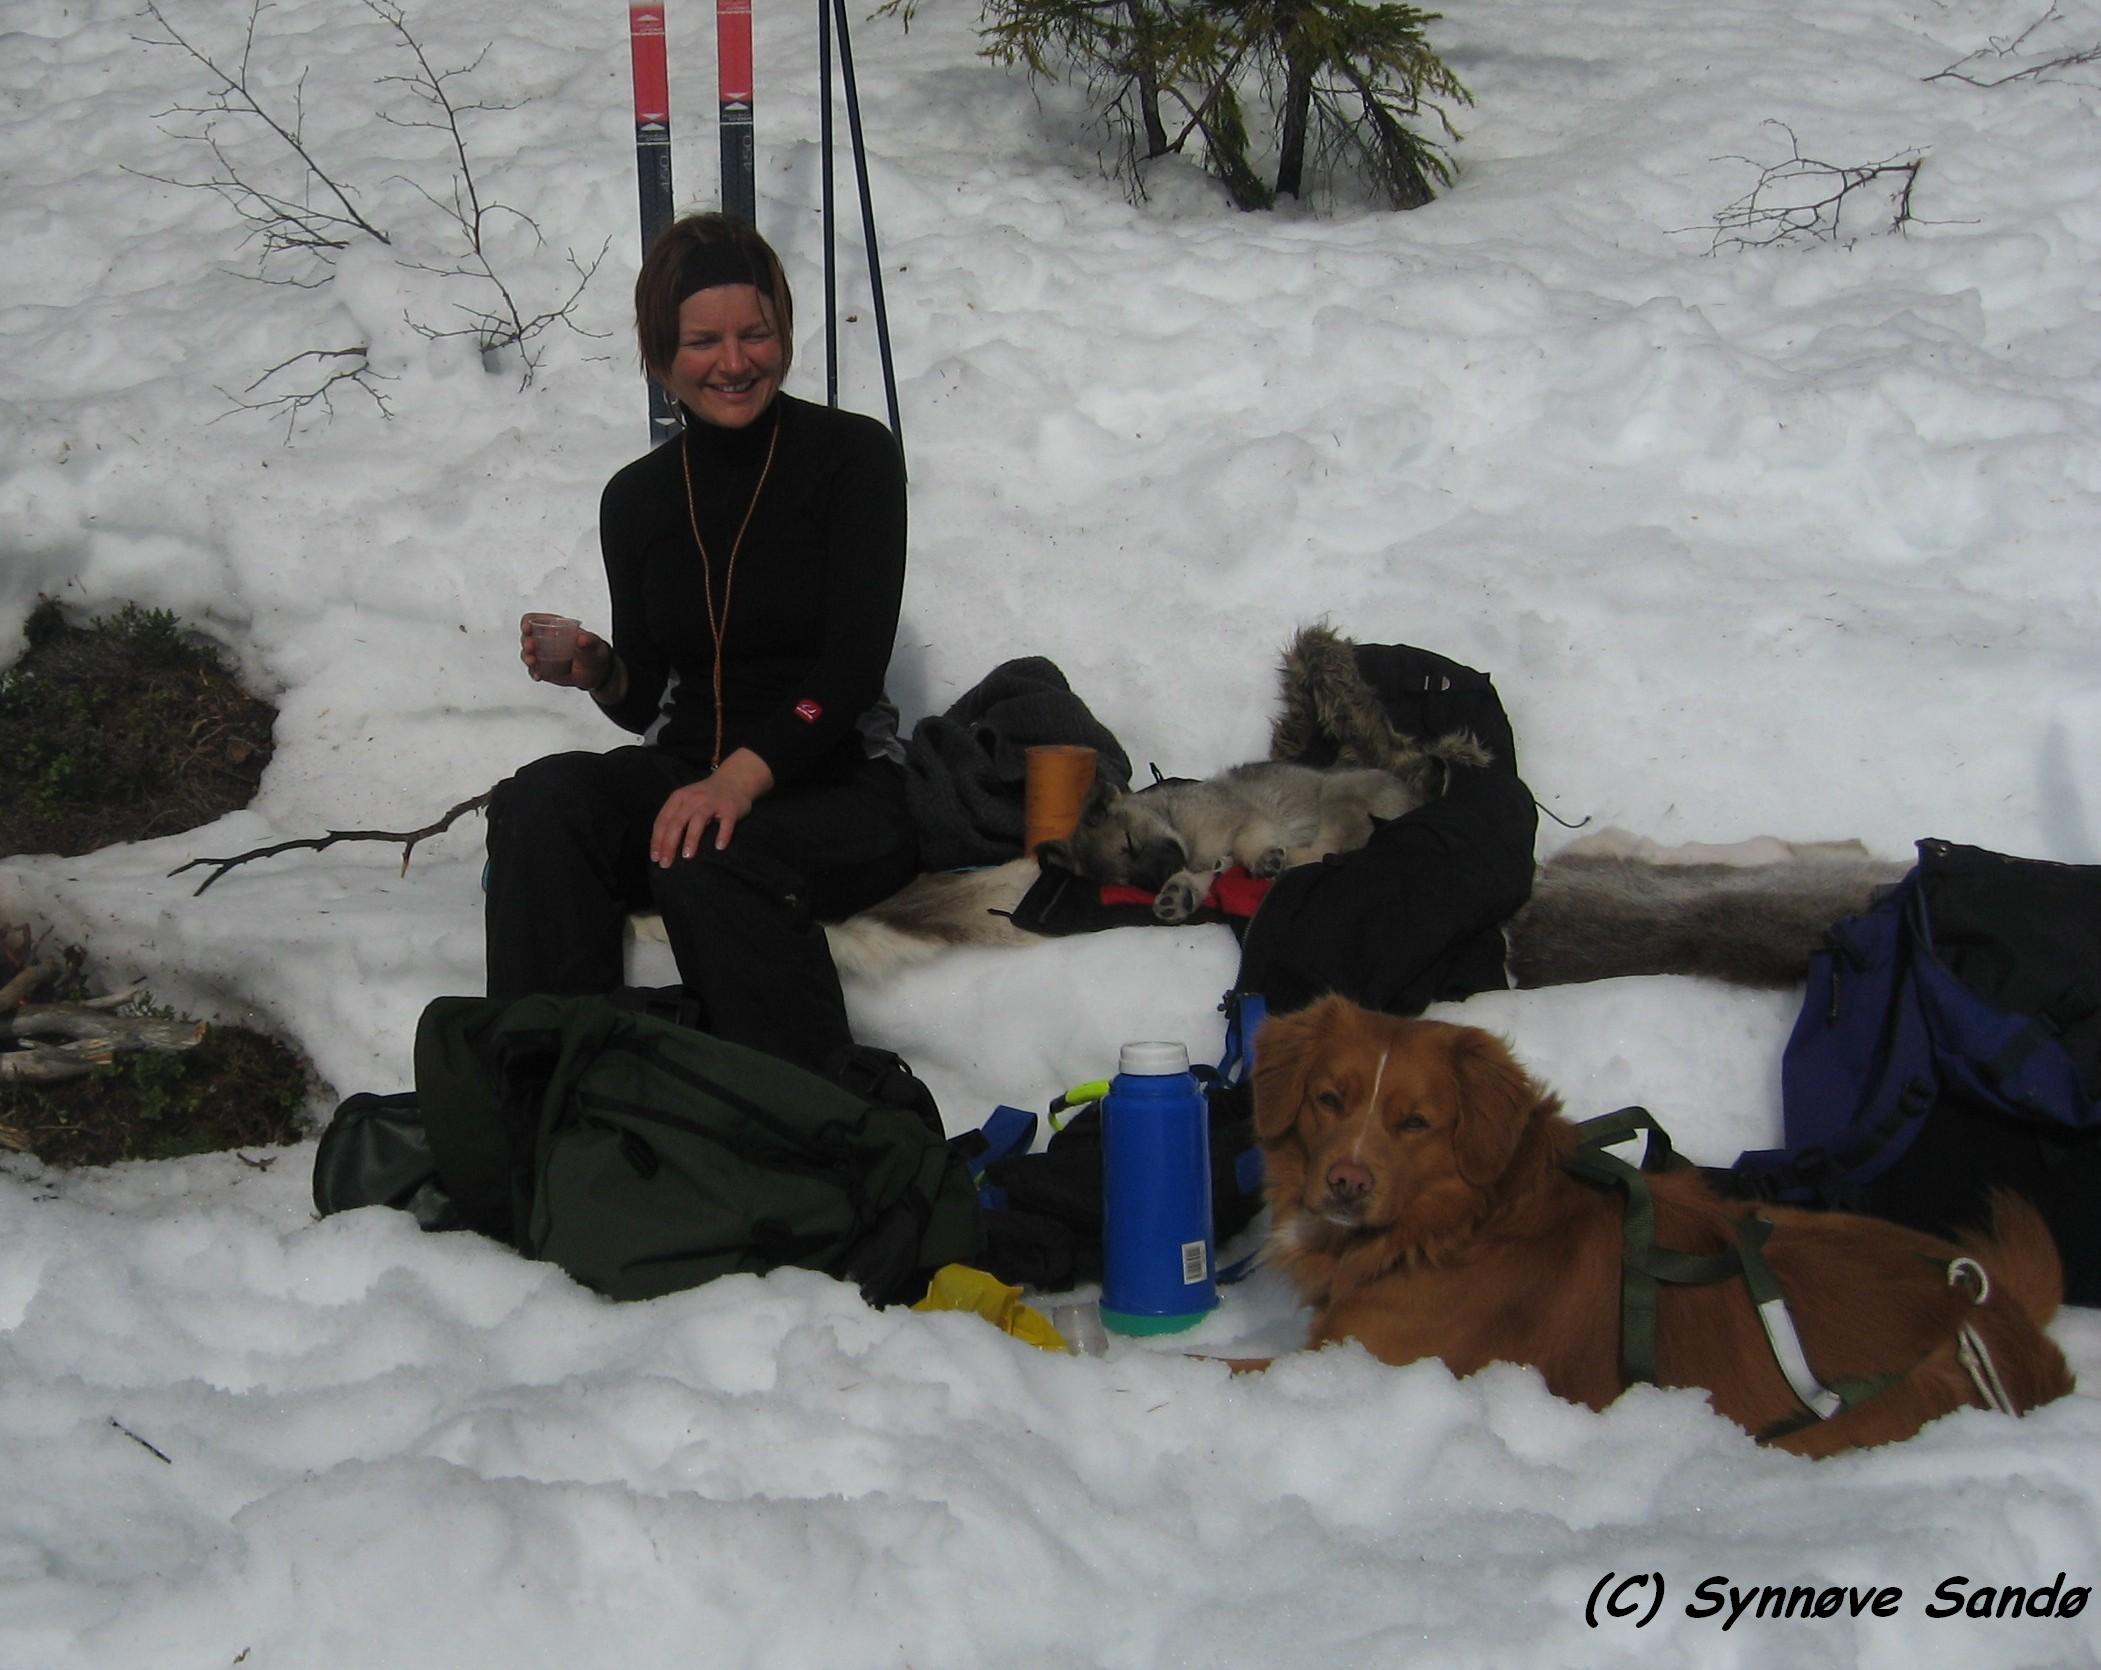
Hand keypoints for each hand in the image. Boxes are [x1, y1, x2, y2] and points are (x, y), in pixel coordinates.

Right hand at [518, 614, 614, 690]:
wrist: (597, 672)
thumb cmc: (594, 651)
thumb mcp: (594, 644)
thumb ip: (588, 641)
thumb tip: (582, 639)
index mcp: (554, 626)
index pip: (535, 620)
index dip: (528, 622)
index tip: (528, 628)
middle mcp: (545, 640)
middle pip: (527, 637)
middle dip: (526, 642)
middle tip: (530, 647)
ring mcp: (543, 655)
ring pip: (528, 654)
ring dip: (527, 657)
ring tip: (532, 662)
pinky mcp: (544, 669)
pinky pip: (535, 670)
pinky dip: (535, 673)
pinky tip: (538, 675)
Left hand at [650, 749, 774, 864]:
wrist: (734, 780)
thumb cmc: (706, 797)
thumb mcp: (686, 802)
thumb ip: (675, 818)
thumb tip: (663, 847)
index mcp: (679, 798)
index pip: (663, 820)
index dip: (657, 840)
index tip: (655, 858)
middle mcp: (693, 799)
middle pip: (677, 822)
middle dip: (670, 843)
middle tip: (666, 863)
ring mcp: (712, 802)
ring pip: (698, 820)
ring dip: (691, 838)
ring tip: (687, 856)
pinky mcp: (730, 808)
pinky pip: (726, 822)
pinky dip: (723, 834)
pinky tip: (719, 847)